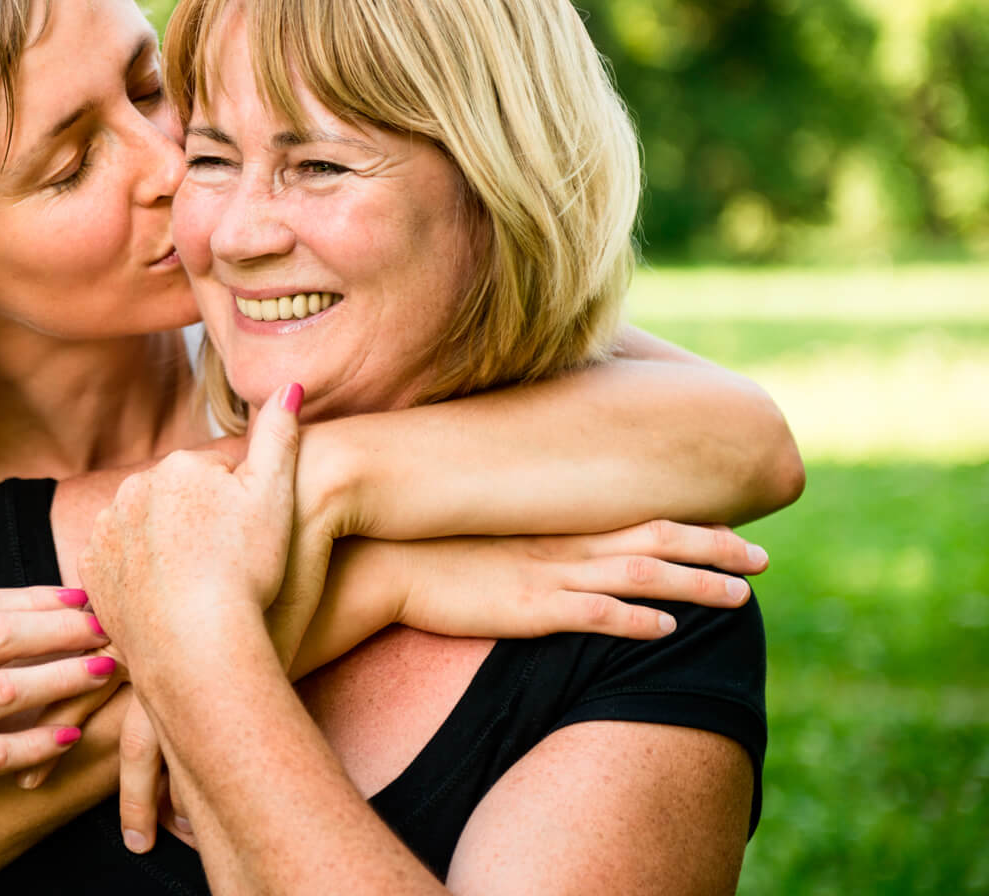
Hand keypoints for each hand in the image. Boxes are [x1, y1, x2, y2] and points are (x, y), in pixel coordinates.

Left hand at [79, 382, 303, 656]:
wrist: (196, 641)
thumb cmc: (245, 569)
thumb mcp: (275, 496)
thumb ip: (279, 435)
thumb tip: (289, 383)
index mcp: (178, 465)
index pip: (215, 478)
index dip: (239, 510)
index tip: (248, 542)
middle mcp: (133, 488)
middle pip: (177, 503)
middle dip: (197, 525)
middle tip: (226, 566)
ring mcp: (107, 530)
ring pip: (147, 532)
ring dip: (166, 549)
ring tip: (196, 586)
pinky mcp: (92, 570)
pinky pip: (121, 566)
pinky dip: (139, 577)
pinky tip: (166, 598)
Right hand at [382, 521, 766, 641]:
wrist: (383, 558)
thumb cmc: (428, 549)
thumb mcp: (488, 537)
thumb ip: (526, 542)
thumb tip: (550, 552)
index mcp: (557, 528)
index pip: (639, 518)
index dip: (691, 526)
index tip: (733, 532)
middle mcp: (563, 545)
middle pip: (657, 540)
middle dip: (716, 549)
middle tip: (764, 559)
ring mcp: (549, 575)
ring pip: (642, 575)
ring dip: (697, 585)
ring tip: (743, 598)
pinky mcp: (529, 607)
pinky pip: (595, 614)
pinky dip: (637, 620)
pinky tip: (670, 630)